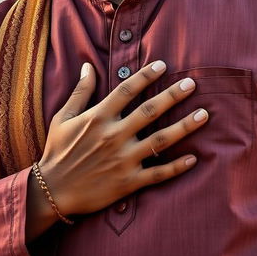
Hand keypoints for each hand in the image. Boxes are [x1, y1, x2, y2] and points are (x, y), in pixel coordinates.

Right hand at [38, 60, 207, 216]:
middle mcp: (114, 136)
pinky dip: (177, 167)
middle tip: (192, 84)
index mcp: (98, 117)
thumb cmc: (57, 150)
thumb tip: (87, 65)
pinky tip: (194, 158)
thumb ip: (80, 91)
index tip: (162, 65)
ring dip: (184, 127)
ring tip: (204, 115)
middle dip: (173, 96)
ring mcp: (123, 160)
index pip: (127, 90)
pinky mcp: (128, 182)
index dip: (145, 76)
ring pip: (160, 140)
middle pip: (150, 111)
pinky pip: (158, 174)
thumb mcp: (63, 117)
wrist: (52, 190)